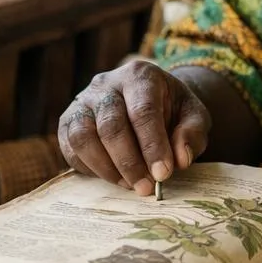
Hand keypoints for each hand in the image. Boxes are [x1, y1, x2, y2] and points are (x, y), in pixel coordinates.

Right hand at [57, 60, 210, 195]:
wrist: (151, 102)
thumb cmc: (173, 111)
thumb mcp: (194, 116)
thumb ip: (192, 134)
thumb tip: (180, 160)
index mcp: (140, 75)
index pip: (143, 111)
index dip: (152, 146)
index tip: (163, 174)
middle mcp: (106, 83)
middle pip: (111, 125)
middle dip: (130, 162)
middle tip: (146, 187)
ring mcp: (82, 100)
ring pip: (84, 137)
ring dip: (107, 168)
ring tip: (130, 184)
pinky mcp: (68, 120)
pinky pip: (70, 148)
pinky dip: (90, 169)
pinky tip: (114, 177)